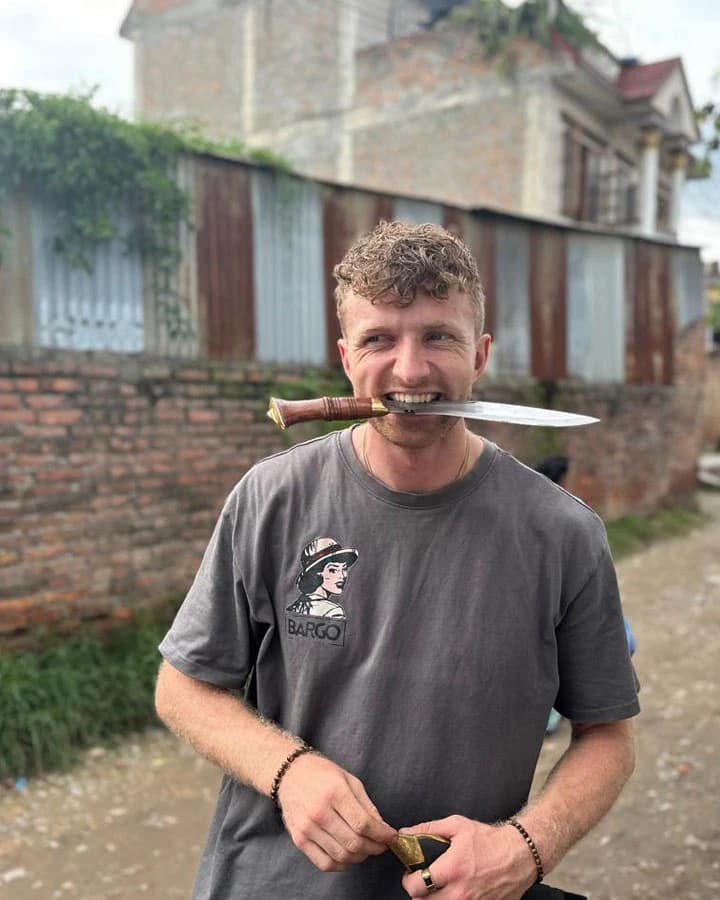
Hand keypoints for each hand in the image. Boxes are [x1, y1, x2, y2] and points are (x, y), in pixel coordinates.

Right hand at [277, 752, 396, 871]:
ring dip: (360, 857)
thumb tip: (383, 829)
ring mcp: (307, 828)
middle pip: (354, 842)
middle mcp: (319, 811)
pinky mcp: (299, 840)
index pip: (364, 823)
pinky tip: (348, 856)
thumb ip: (367, 806)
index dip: (382, 834)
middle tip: (381, 845)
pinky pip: (324, 863)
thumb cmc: (322, 774)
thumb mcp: (350, 780)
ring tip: (366, 849)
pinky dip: (341, 865)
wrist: (290, 774)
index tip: (391, 837)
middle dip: (374, 848)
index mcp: (335, 792)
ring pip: (341, 856)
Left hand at [400, 815, 535, 898]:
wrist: (520, 855)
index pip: (416, 886)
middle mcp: (459, 893)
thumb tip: (405, 834)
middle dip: (419, 892)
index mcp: (451, 870)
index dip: (408, 880)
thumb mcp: (457, 825)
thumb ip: (428, 829)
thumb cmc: (488, 840)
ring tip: (438, 888)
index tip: (412, 874)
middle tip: (423, 882)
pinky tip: (454, 893)